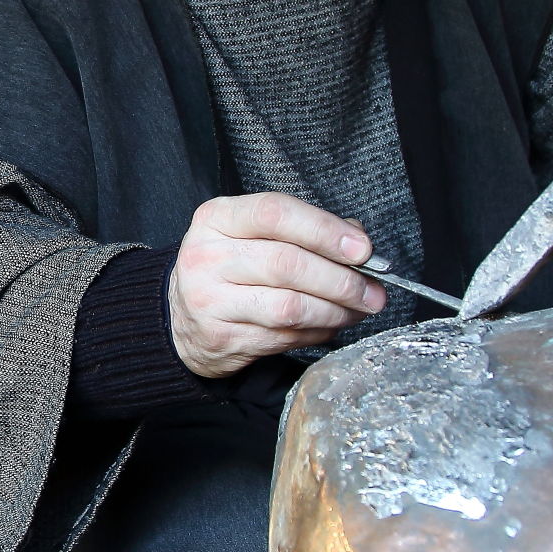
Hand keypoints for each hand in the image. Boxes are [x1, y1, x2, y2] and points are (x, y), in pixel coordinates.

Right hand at [168, 192, 385, 378]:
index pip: (274, 214)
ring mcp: (210, 300)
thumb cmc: (228, 267)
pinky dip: (318, 331)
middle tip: (373, 290)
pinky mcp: (222, 337)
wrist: (179, 316)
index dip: (324, 230)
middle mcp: (207, 257)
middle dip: (341, 279)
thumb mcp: (251, 233)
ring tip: (358, 309)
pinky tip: (330, 323)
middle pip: (287, 264)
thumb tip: (359, 246)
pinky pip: (285, 336)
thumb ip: (303, 230)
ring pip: (289, 307)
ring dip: (336, 310)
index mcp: (216, 218)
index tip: (362, 248)